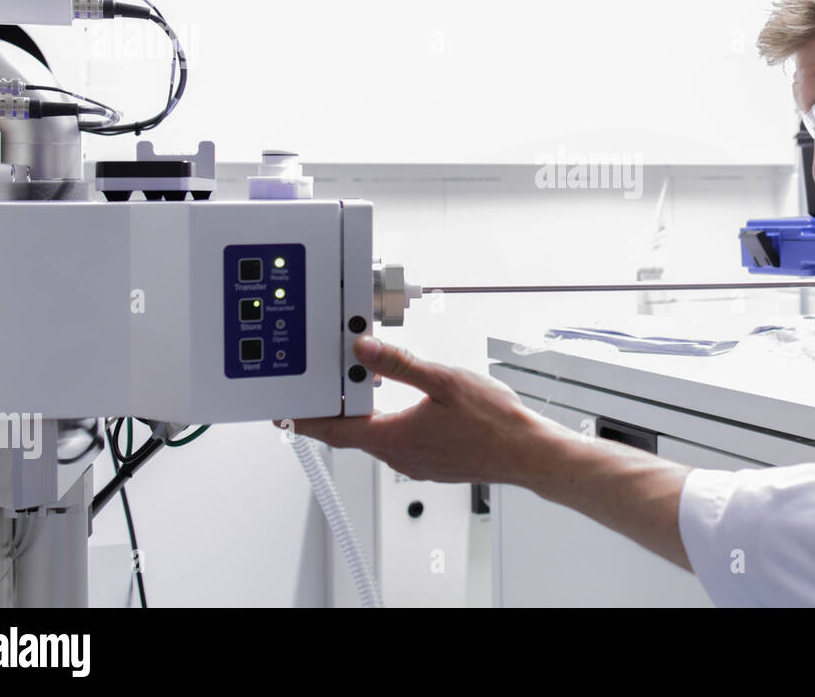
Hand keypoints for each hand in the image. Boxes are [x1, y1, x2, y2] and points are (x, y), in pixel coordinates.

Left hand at [281, 335, 554, 483]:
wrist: (527, 453)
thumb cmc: (494, 424)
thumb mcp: (444, 381)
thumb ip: (399, 364)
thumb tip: (365, 351)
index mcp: (394, 437)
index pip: (335, 430)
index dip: (306, 419)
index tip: (287, 412)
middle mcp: (400, 456)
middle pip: (353, 434)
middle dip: (337, 410)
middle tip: (327, 386)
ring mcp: (416, 464)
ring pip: (377, 439)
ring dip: (365, 417)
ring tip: (366, 389)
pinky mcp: (432, 464)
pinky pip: (399, 444)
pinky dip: (389, 425)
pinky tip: (405, 410)